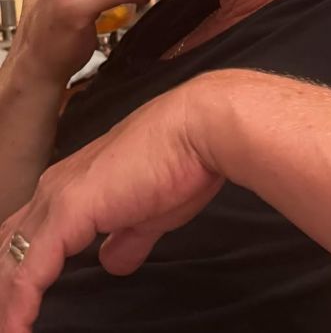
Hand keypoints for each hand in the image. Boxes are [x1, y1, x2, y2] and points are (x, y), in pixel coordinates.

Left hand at [0, 84, 223, 331]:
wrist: (197, 130)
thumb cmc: (183, 161)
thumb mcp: (150, 213)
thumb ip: (127, 238)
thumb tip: (112, 259)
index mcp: (74, 185)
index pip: (27, 236)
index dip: (17, 275)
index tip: (16, 311)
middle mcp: (56, 187)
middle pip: (7, 248)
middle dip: (2, 289)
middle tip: (5, 326)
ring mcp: (58, 198)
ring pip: (9, 262)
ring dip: (5, 301)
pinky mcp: (67, 211)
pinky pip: (28, 271)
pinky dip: (17, 306)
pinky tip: (16, 330)